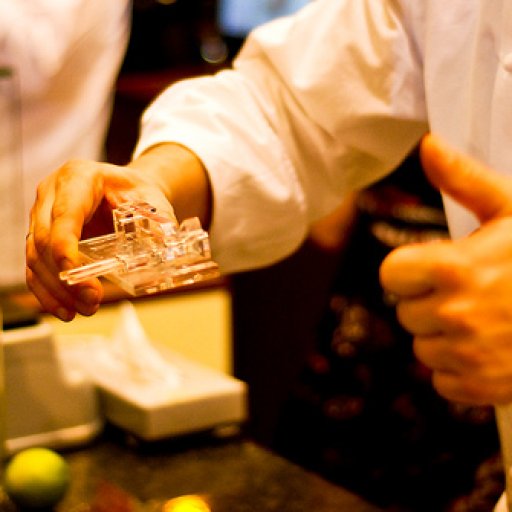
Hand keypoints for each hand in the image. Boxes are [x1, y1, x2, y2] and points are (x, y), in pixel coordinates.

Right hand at [26, 161, 176, 321]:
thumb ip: (158, 221)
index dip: (64, 246)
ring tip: (82, 310)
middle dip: (64, 276)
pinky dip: (47, 291)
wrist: (126, 189)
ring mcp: (42, 215)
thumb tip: (165, 248)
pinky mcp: (42, 236)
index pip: (64, 214)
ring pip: (35, 256)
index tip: (73, 273)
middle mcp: (52, 194)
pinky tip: (64, 309)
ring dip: (56, 289)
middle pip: (45, 239)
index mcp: (78, 177)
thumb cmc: (136, 191)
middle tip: (90, 300)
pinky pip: (35, 266)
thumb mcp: (151, 199)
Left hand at [380, 134, 511, 404]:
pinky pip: (443, 382)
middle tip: (467, 294)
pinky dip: (459, 371)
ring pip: (423, 349)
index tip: (431, 268)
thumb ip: (464, 179)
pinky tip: (488, 351)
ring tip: (482, 322)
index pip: (391, 274)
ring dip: (444, 338)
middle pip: (405, 312)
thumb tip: (428, 144)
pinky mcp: (483, 388)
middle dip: (429, 302)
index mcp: (455, 267)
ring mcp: (470, 356)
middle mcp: (456, 314)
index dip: (409, 271)